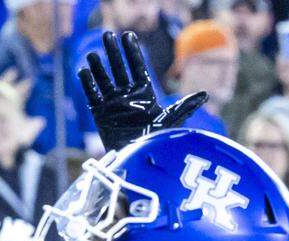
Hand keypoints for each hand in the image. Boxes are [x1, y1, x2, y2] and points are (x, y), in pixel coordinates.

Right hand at [78, 31, 207, 150]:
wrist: (136, 157)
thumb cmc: (154, 140)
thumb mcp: (170, 121)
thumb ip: (184, 106)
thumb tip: (205, 95)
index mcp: (144, 94)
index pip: (137, 67)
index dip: (132, 52)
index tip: (128, 36)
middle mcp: (127, 96)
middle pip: (119, 69)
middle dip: (113, 53)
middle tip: (106, 35)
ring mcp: (113, 104)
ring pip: (104, 80)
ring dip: (98, 67)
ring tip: (91, 54)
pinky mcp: (100, 114)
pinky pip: (92, 95)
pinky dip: (88, 84)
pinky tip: (83, 71)